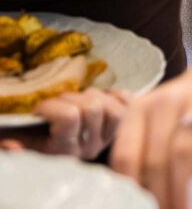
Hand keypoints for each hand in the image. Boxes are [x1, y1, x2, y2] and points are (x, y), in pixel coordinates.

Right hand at [1, 90, 130, 159]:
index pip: (70, 116)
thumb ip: (17, 143)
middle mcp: (90, 146)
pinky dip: (114, 94)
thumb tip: (10, 145)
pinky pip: (127, 102)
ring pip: (112, 105)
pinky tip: (101, 97)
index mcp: (65, 149)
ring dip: (93, 95)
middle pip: (93, 106)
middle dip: (72, 98)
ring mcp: (109, 137)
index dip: (52, 106)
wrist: (58, 146)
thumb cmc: (35, 140)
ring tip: (78, 101)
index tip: (38, 110)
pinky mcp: (123, 126)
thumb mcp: (24, 143)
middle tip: (60, 103)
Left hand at [111, 32, 191, 208]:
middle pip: (156, 160)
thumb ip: (151, 153)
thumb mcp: (163, 120)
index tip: (143, 208)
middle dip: (162, 197)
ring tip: (188, 208)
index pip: (127, 157)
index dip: (134, 191)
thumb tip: (146, 198)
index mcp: (140, 110)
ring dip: (185, 189)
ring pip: (184, 151)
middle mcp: (164, 102)